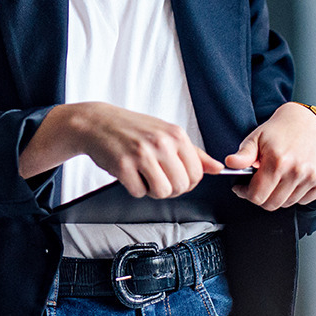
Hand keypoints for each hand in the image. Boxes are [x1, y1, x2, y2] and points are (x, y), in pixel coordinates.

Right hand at [19, 102, 224, 198]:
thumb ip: (194, 153)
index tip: (175, 177)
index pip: (197, 174)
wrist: (98, 123)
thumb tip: (218, 168)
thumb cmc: (133, 129)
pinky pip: (138, 192)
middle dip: (169, 189)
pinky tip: (128, 173)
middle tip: (156, 177)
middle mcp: (161, 143)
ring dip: (152, 190)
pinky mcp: (123, 166)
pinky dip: (134, 188)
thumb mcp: (166, 133)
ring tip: (143, 175)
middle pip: (181, 186)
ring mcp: (142, 154)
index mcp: (176, 135)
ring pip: (162, 192)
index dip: (187, 183)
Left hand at [225, 102, 315, 210]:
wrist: (307, 120)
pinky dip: (296, 195)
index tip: (243, 188)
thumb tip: (230, 163)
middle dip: (261, 197)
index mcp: (278, 161)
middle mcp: (298, 170)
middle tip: (258, 185)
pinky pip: (305, 200)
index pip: (257, 196)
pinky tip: (291, 180)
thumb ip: (243, 155)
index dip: (246, 194)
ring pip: (289, 203)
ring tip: (276, 180)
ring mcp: (313, 176)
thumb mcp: (256, 138)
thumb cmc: (279, 130)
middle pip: (273, 204)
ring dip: (279, 196)